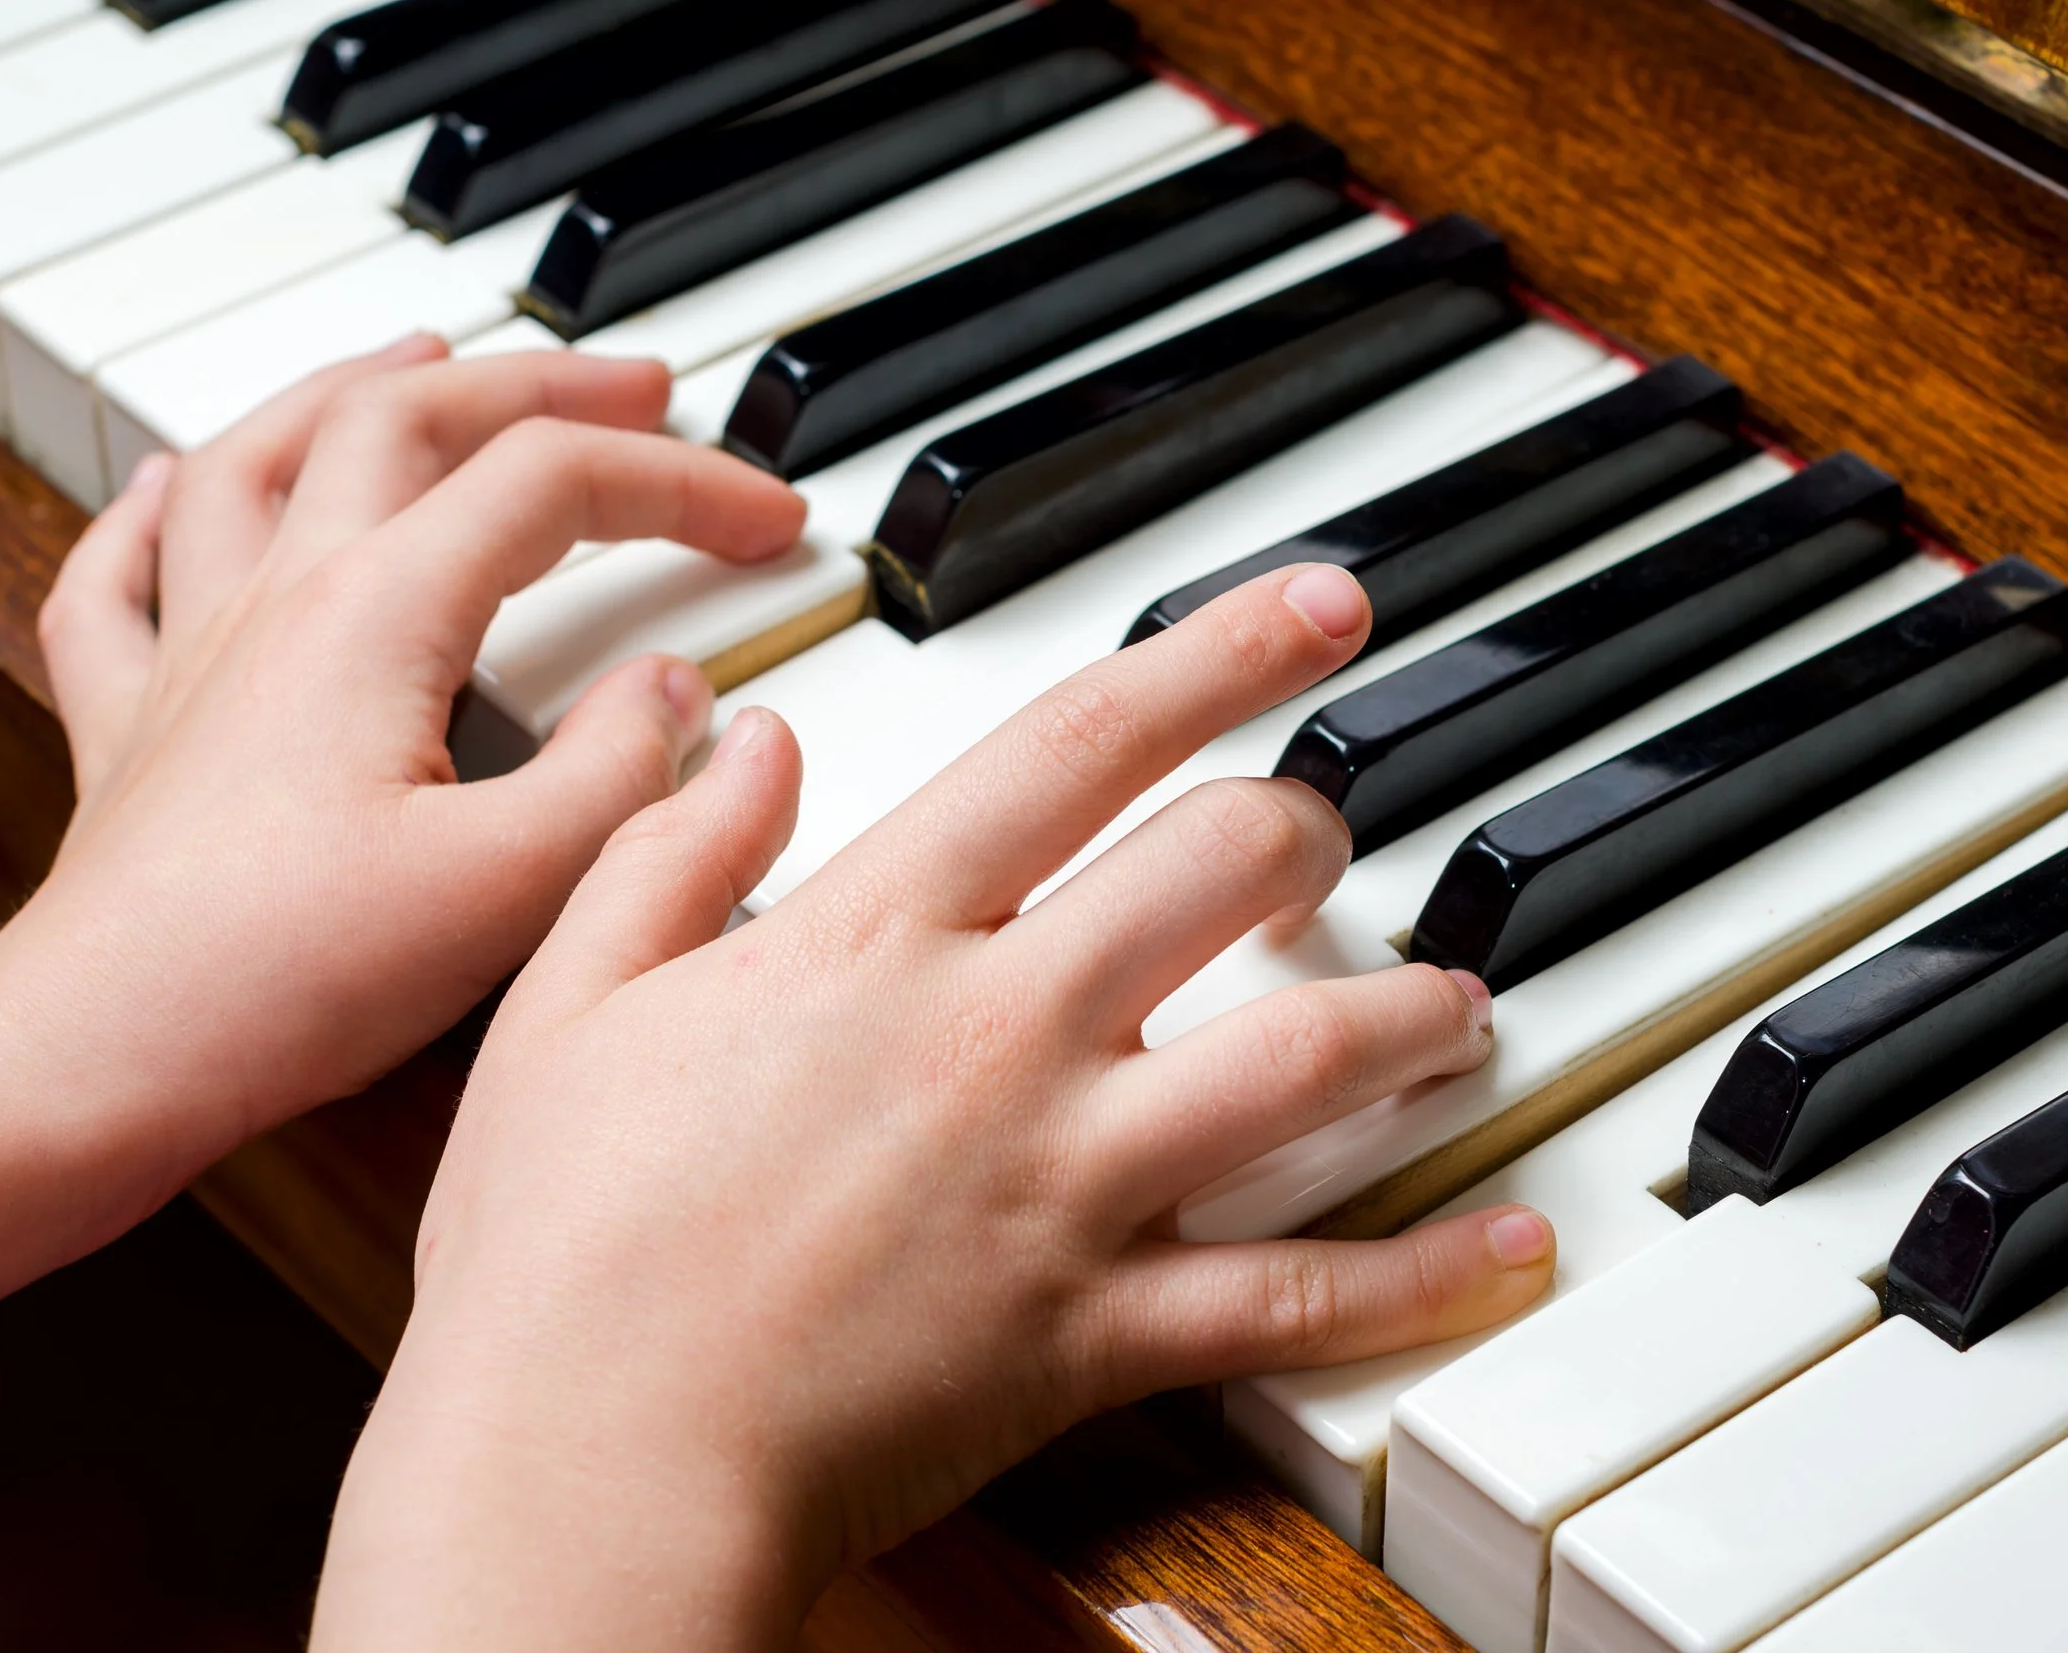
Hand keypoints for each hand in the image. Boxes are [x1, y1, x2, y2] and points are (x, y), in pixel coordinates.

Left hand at [0, 336, 802, 1422]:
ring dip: (362, 386)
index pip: (555, 483)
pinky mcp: (135, 724)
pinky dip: (158, 504)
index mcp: (379, 614)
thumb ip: (621, 773)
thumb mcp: (514, 885)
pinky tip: (177, 479)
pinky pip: (121, 572)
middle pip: (413, 417)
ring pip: (263, 453)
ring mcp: (193, 649)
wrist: (99, 1057)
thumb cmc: (288, 979)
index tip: (771, 520)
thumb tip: (675, 693)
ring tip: (429, 353)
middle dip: (546, 385)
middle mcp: (278, 598)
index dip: (682, 481)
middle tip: (642, 388)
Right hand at [316, 566, 1555, 1651]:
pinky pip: (1298, 1299)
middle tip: (1327, 832)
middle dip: (1305, 828)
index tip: (1313, 605)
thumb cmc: (557, 1249)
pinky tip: (1509, 1249)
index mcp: (873, 936)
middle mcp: (996, 1032)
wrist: (583, 1464)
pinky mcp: (1097, 1329)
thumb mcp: (571, 1000)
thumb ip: (669, 845)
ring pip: (1299, 1061)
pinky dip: (1423, 1279)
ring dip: (1402, 1017)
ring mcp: (1063, 1181)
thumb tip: (750, 731)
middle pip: (1221, 869)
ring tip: (1455, 1006)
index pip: (1080, 741)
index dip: (1216, 653)